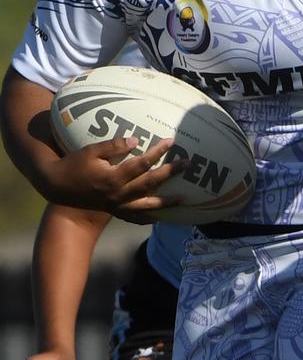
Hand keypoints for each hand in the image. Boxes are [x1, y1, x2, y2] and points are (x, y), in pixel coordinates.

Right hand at [42, 136, 187, 221]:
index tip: (171, 141)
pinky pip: (133, 217)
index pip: (142, 163)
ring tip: (183, 199)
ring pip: (146, 205)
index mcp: (113, 178)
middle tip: (188, 164)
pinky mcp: (113, 211)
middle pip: (150, 183)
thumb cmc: (73, 165)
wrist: (57, 187)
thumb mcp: (91, 151)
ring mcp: (117, 205)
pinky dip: (147, 218)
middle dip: (170, 173)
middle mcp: (118, 194)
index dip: (158, 151)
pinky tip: (159, 218)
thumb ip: (114, 146)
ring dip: (166, 202)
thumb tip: (136, 141)